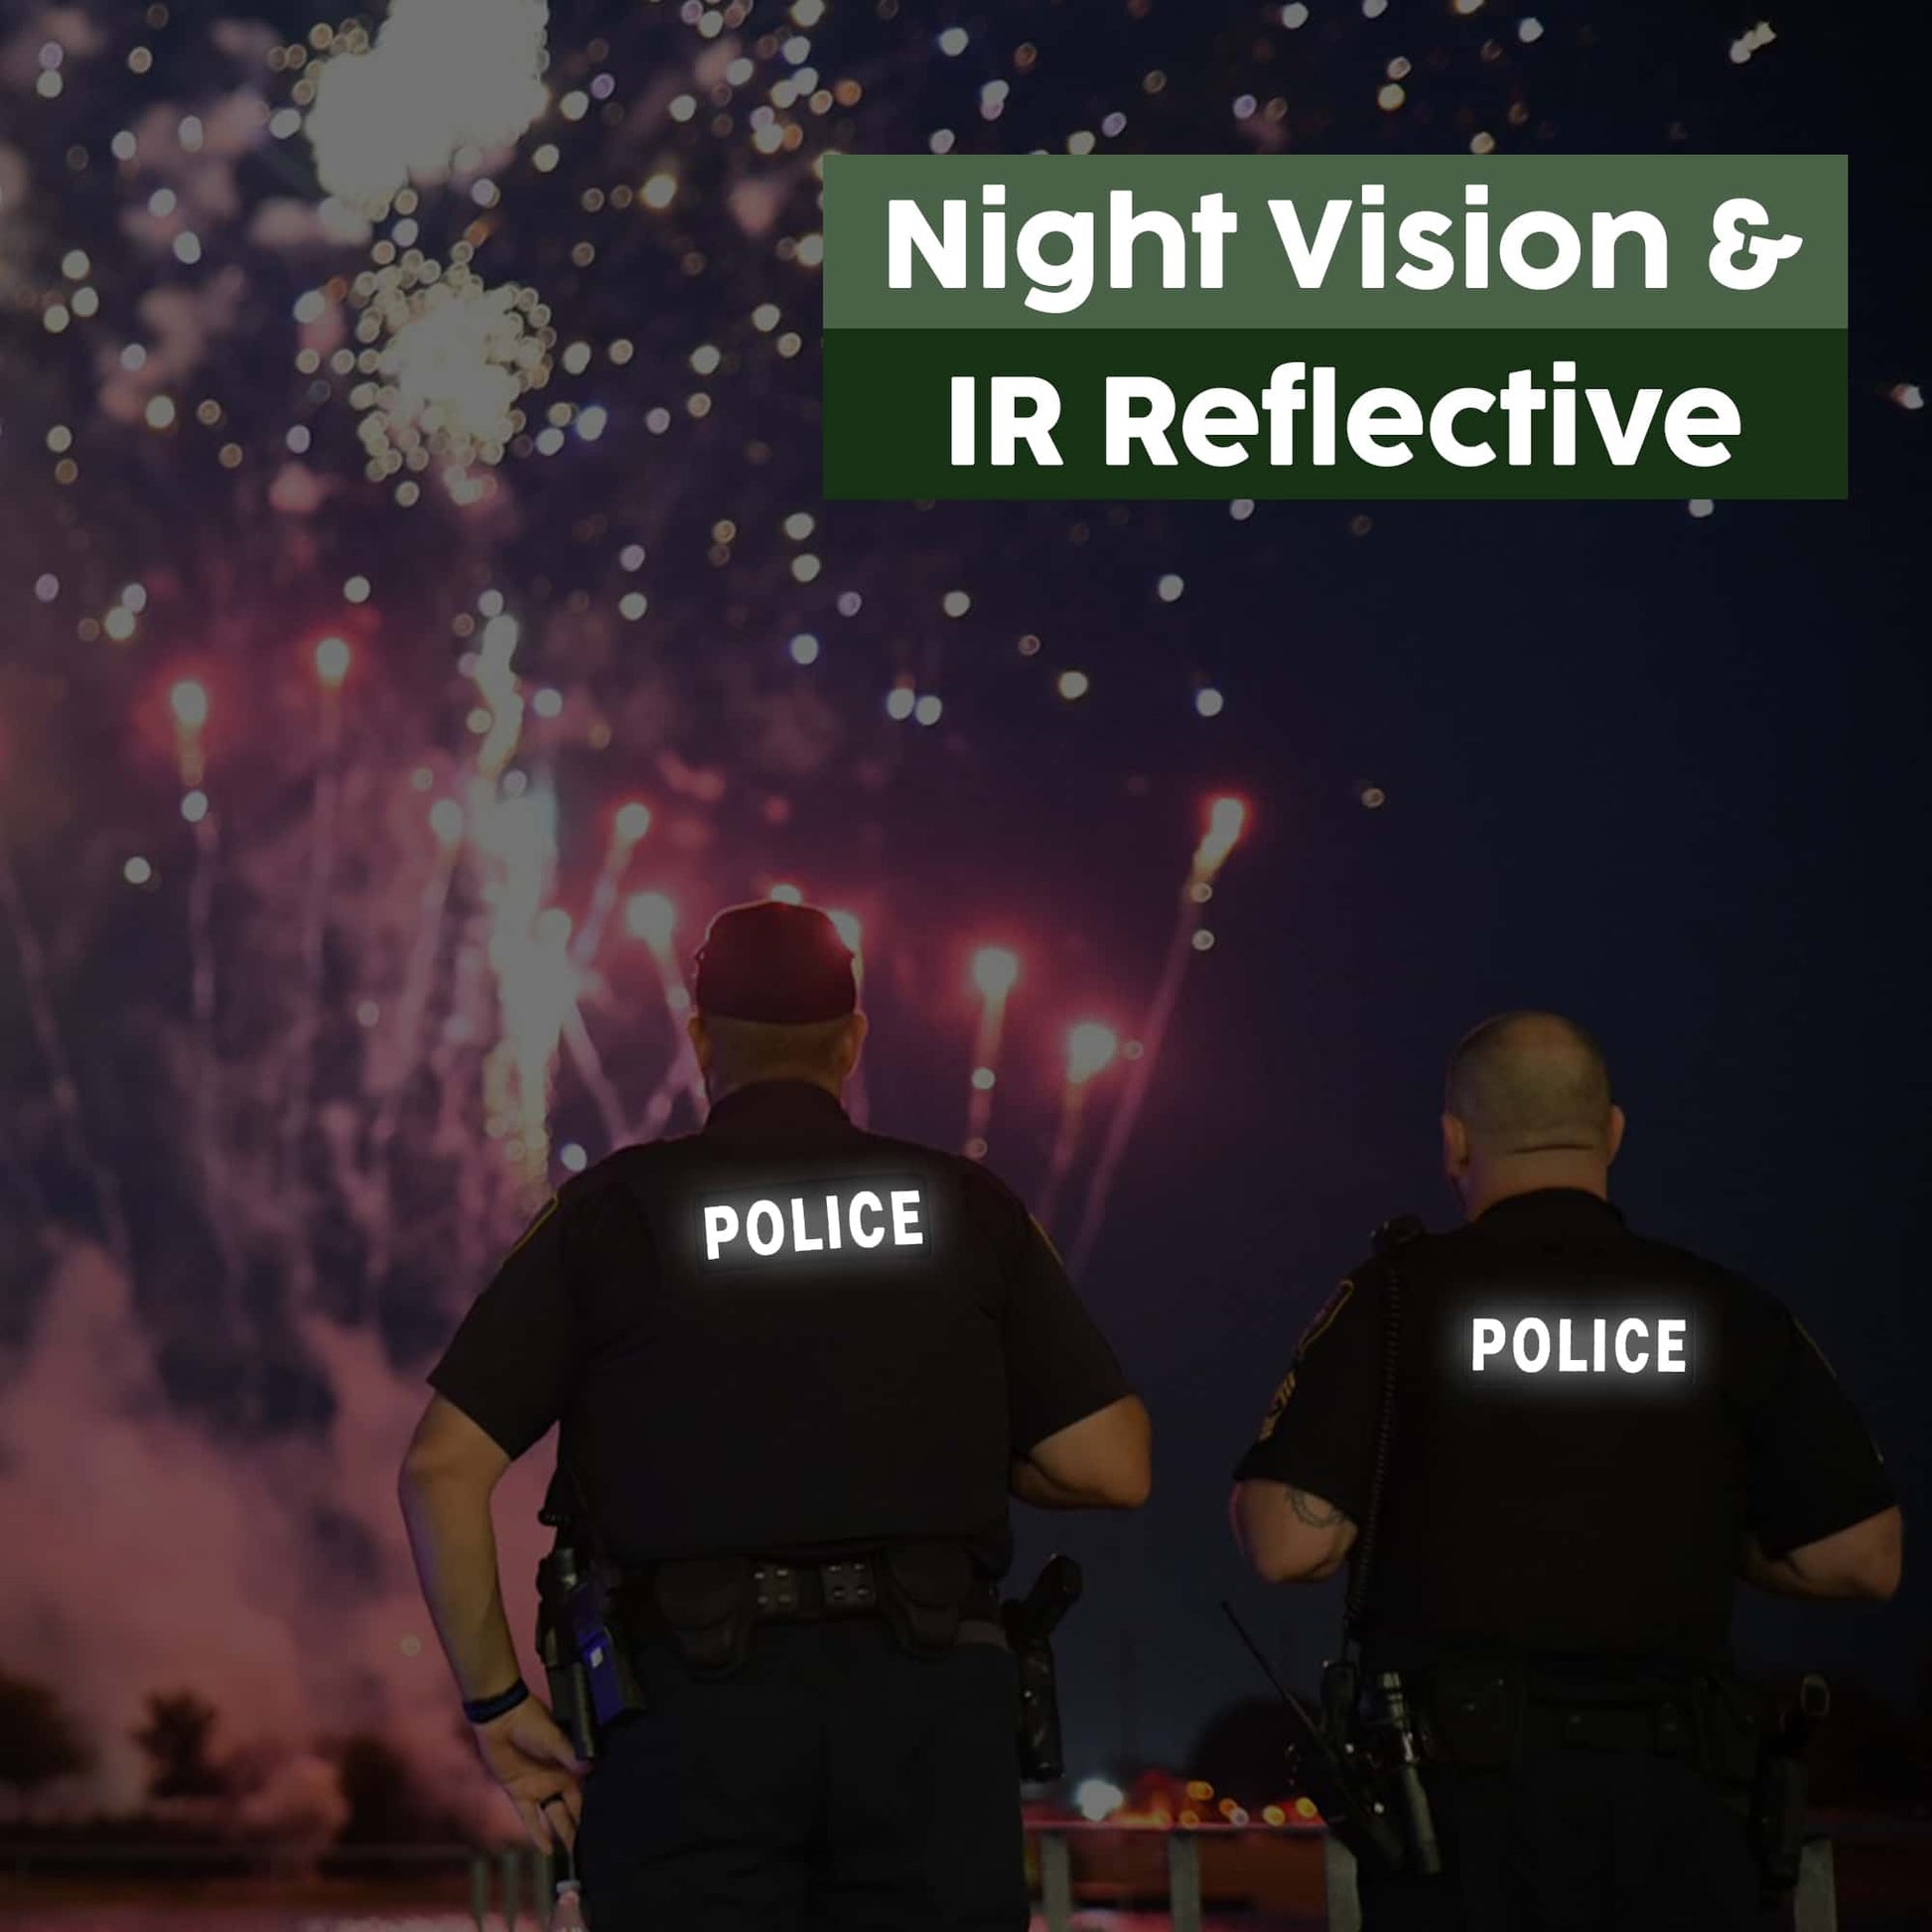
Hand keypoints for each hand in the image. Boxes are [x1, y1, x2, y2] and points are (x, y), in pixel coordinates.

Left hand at [471, 1697, 586, 1850]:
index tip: (607, 1828)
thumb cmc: (532, 1722)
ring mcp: (540, 1789)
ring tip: (575, 1855)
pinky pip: (531, 1818)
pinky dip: (538, 1834)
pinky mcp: (520, 1794)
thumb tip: (591, 1768)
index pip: (586, 1794)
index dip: (595, 1810)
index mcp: (570, 1767)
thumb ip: (570, 1754)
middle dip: (582, 1828)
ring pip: (555, 1817)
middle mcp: (558, 1781)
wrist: (501, 1718)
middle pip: (573, 1810)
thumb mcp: (553, 1738)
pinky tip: (547, 1852)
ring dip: (564, 1834)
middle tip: (593, 1850)